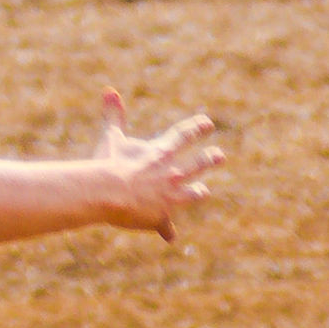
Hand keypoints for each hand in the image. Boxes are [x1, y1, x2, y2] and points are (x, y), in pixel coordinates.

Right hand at [92, 91, 224, 241]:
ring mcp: (169, 195)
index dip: (196, 128)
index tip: (207, 123)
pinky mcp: (161, 215)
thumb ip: (113, 115)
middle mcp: (171, 173)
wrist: (109, 191)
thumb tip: (109, 90)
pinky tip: (170, 237)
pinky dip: (165, 230)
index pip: (183, 136)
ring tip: (205, 191)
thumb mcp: (112, 137)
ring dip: (198, 192)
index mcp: (161, 152)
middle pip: (196, 164)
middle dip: (209, 159)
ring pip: (191, 193)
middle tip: (220, 155)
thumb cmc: (108, 163)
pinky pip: (164, 225)